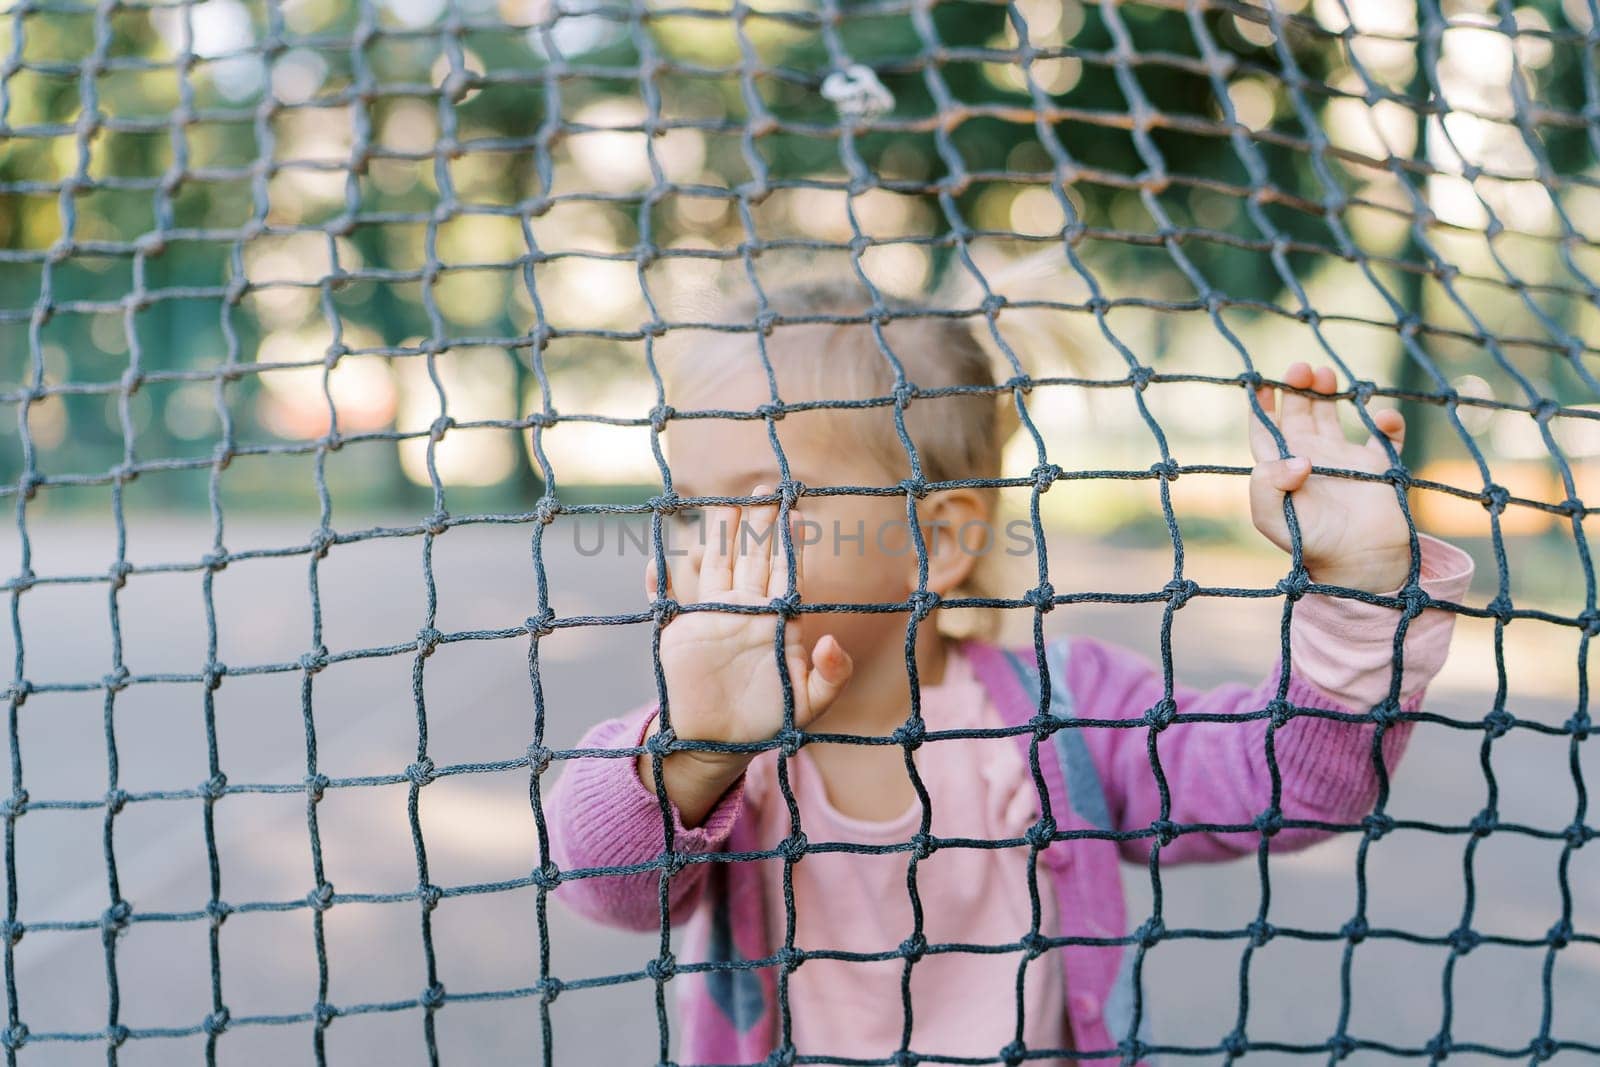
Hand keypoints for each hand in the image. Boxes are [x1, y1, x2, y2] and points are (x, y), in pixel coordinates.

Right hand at [638, 484, 853, 823]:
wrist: (721, 741)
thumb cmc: (769, 720)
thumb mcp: (808, 704)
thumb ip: (829, 676)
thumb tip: (829, 641)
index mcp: (778, 621)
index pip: (786, 572)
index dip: (790, 544)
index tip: (796, 513)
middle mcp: (746, 609)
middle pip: (752, 557)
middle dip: (757, 524)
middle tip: (763, 487)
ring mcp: (712, 615)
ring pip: (716, 565)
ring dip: (718, 537)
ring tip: (723, 507)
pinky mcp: (681, 630)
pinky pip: (669, 598)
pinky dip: (660, 582)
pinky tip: (656, 562)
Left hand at [1247, 362, 1414, 593]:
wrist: (1359, 564)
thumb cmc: (1310, 544)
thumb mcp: (1272, 519)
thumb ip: (1266, 488)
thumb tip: (1296, 460)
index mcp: (1282, 469)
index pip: (1266, 430)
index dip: (1262, 406)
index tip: (1263, 383)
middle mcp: (1311, 459)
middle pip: (1297, 413)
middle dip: (1297, 389)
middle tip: (1301, 369)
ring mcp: (1345, 460)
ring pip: (1332, 415)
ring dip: (1328, 393)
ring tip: (1325, 376)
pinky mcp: (1378, 466)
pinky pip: (1384, 435)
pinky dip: (1387, 422)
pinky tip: (1383, 419)